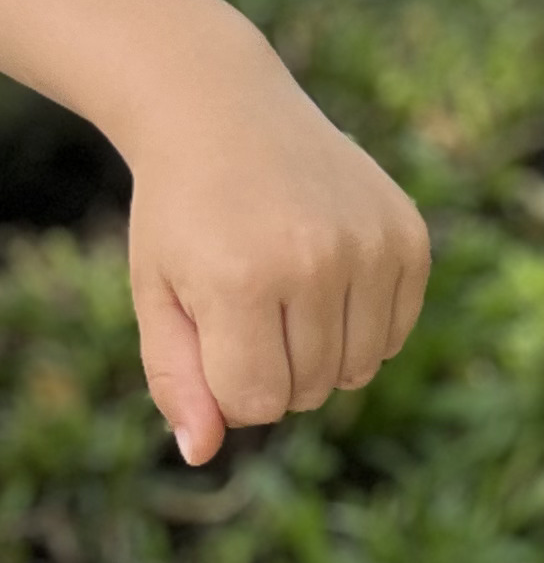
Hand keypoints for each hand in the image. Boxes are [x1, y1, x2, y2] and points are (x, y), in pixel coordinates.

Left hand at [121, 34, 430, 464]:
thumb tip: (200, 453)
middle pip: (308, 390)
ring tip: (280, 288)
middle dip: (268, 367)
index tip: (208, 333)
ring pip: (357, 370)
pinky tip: (322, 273)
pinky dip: (360, 325)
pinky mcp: (408, 234)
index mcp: (241, 279)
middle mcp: (315, 260)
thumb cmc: (179, 211)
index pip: (256, 403)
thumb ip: (175, 377)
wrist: (220, 109)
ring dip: (316, 352)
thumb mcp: (155, 291)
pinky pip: (394, 333)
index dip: (226, 383)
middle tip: (240, 301)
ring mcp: (369, 244)